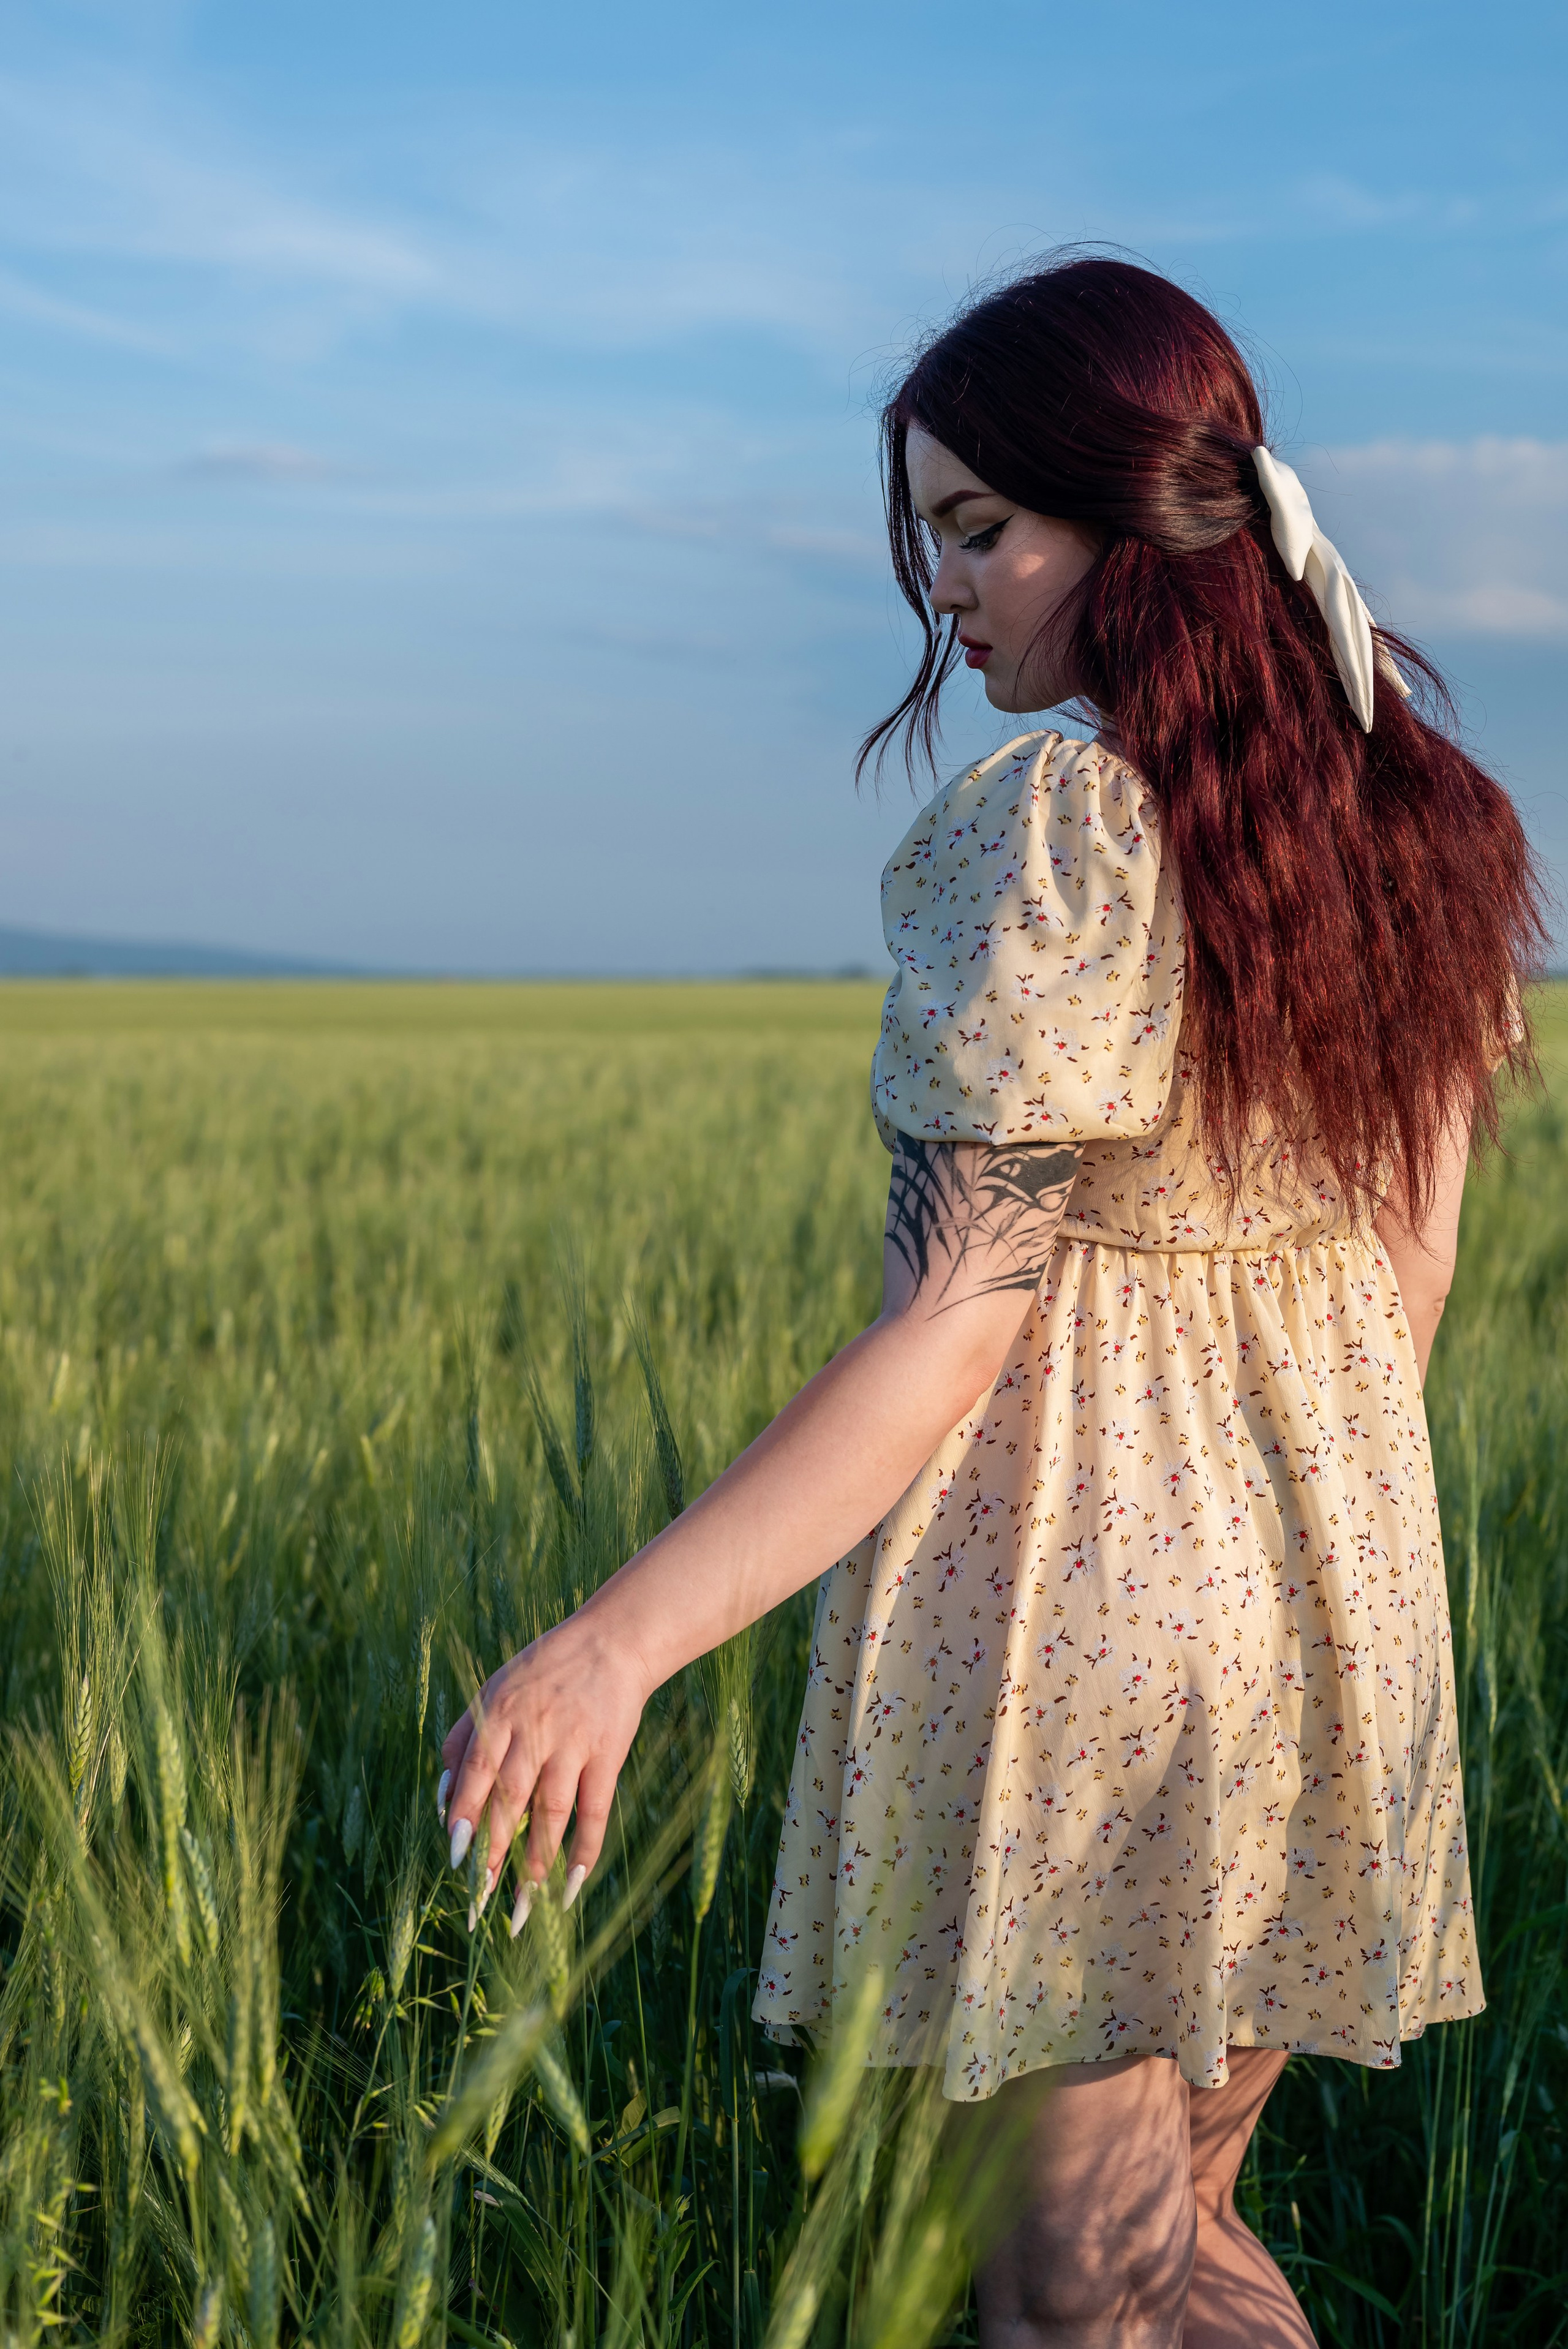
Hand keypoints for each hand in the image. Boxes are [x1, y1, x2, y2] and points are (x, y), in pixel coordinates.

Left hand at [437, 1610, 650, 1927]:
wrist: (613, 1640)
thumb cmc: (544, 1671)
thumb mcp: (494, 1688)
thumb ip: (464, 1738)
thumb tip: (445, 1799)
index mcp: (501, 1713)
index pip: (477, 1771)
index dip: (465, 1813)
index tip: (455, 1854)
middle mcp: (535, 1730)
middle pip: (509, 1799)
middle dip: (492, 1851)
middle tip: (478, 1899)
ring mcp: (573, 1744)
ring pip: (551, 1812)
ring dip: (535, 1861)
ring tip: (522, 1903)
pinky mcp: (607, 1754)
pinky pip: (595, 1810)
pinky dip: (584, 1849)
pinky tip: (571, 1883)